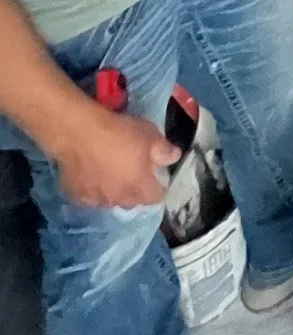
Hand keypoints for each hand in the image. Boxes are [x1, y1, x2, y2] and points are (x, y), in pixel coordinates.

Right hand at [52, 103, 179, 209]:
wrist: (77, 133)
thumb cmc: (118, 132)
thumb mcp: (150, 135)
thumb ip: (164, 150)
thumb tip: (174, 158)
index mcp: (138, 186)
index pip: (155, 197)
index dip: (159, 188)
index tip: (158, 178)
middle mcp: (117, 198)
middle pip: (132, 202)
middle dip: (136, 191)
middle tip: (135, 174)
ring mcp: (94, 199)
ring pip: (109, 201)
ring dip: (113, 192)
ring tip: (111, 175)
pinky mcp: (75, 195)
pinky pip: (89, 197)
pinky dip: (93, 189)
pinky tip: (91, 176)